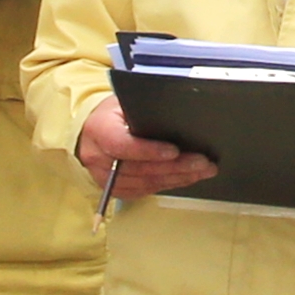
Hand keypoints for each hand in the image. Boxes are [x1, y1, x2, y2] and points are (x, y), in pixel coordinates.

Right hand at [74, 92, 220, 197]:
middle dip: (175, 166)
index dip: (149, 150)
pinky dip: (168, 185)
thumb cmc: (112, 114)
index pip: (123, 145)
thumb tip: (176, 116)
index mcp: (98, 130)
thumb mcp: (123, 103)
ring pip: (145, 183)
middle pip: (140, 168)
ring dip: (177, 178)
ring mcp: (105, 177)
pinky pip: (145, 191)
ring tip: (201, 170)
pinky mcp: (115, 189)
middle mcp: (97, 157)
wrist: (92, 131)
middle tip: (201, 162)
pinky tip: (185, 177)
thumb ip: (142, 111)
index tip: (175, 151)